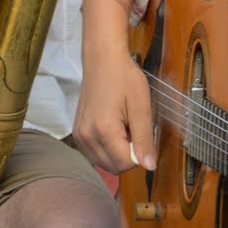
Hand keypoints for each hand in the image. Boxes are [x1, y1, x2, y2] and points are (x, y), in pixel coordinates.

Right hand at [73, 51, 155, 173]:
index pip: (125, 164)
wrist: (102, 60)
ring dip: (116, 153)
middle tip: (131, 129)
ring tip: (121, 128)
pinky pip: (94, 154)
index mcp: (104, 130)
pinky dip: (106, 149)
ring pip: (103, 163)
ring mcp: (79, 135)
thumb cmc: (124, 78)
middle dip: (127, 155)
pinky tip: (111, 129)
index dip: (139, 154)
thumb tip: (149, 166)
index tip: (140, 133)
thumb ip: (144, 140)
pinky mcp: (77, 132)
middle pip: (113, 168)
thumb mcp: (141, 107)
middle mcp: (87, 136)